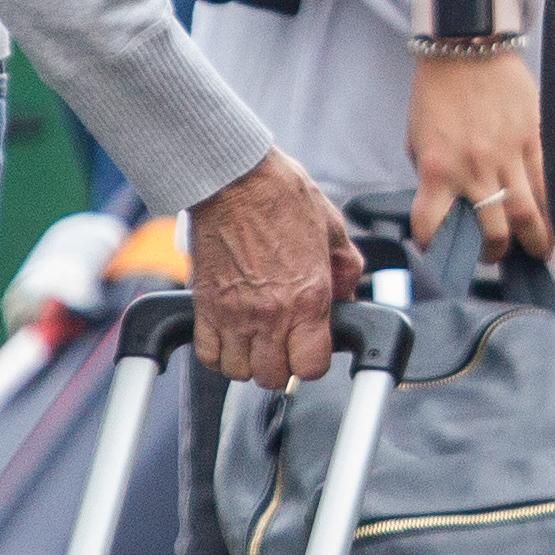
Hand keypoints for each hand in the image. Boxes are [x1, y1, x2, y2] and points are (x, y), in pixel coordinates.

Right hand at [188, 150, 359, 388]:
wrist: (232, 177)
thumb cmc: (281, 195)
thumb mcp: (332, 229)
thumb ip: (345, 270)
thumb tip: (349, 295)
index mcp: (309, 297)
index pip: (311, 367)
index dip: (313, 363)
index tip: (311, 349)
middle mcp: (271, 313)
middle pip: (272, 376)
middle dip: (281, 365)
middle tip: (283, 344)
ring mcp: (234, 313)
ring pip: (238, 370)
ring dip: (248, 361)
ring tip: (255, 340)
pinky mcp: (204, 306)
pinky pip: (207, 354)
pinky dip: (217, 353)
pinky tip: (229, 335)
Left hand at [409, 49, 550, 266]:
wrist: (466, 45)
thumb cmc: (438, 92)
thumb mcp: (419, 139)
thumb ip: (435, 174)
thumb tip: (452, 204)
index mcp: (438, 169)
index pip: (432, 225)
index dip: (432, 244)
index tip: (437, 248)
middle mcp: (474, 168)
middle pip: (495, 230)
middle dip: (499, 252)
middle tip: (499, 254)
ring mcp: (508, 154)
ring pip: (529, 212)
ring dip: (536, 240)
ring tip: (540, 249)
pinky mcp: (534, 138)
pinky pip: (548, 181)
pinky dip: (553, 205)